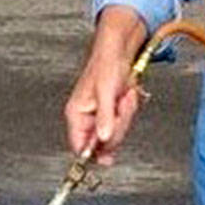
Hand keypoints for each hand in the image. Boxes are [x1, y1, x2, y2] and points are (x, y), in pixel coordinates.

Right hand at [63, 7, 147, 165]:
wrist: (119, 51)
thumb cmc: (106, 65)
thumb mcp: (106, 92)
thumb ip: (104, 117)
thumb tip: (103, 139)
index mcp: (76, 114)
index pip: (79, 146)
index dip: (94, 152)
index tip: (107, 153)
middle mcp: (86, 119)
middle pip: (102, 144)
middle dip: (117, 125)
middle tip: (120, 106)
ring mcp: (100, 118)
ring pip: (115, 135)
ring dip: (124, 116)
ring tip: (123, 97)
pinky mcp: (112, 115)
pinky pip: (123, 126)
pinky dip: (128, 113)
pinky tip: (126, 99)